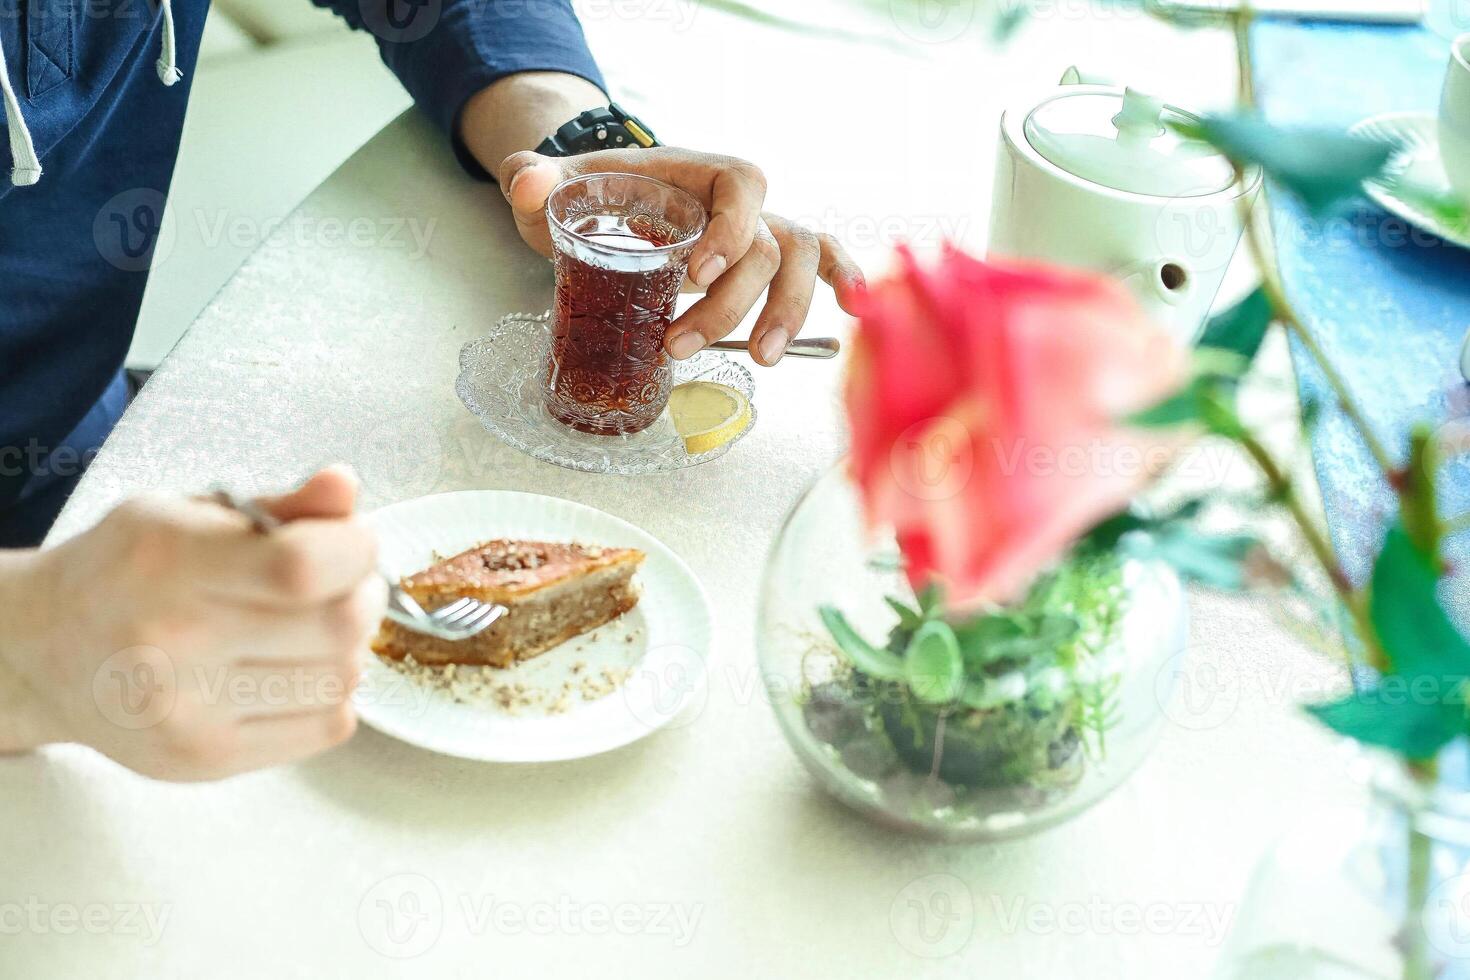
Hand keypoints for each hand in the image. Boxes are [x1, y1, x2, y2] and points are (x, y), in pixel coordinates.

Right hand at [0, 467, 384, 780]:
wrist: (43, 654)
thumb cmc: (127, 572)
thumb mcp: (188, 513)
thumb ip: (280, 505)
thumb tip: (345, 490)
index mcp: (169, 560)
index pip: (301, 566)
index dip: (354, 550)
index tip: (354, 540)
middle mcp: (173, 642)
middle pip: (338, 626)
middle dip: (362, 594)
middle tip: (344, 583)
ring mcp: (188, 712)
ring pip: (341, 679)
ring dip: (348, 647)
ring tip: (313, 627)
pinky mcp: (204, 760)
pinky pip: (328, 727)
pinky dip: (332, 694)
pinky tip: (296, 670)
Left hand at [497, 147, 865, 364]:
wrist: (604, 200)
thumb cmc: (588, 194)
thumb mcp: (553, 183)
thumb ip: (532, 178)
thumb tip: (526, 183)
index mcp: (699, 172)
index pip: (741, 187)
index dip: (729, 231)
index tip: (691, 274)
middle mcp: (740, 204)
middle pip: (768, 244)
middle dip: (733, 302)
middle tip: (682, 345)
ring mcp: (759, 232)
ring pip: (802, 259)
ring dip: (788, 311)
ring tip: (760, 359)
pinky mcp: (765, 262)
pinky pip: (822, 260)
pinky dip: (845, 279)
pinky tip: (853, 314)